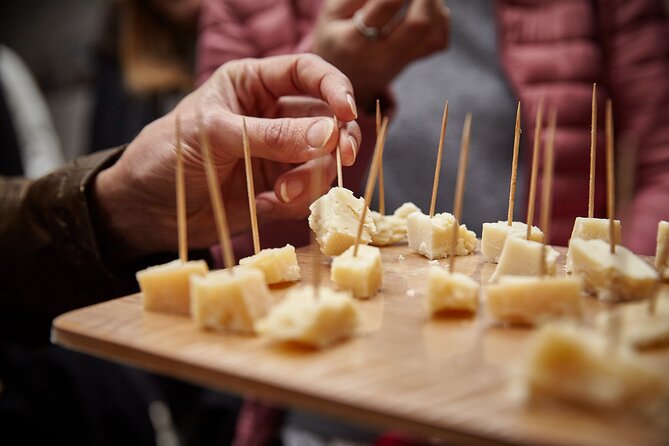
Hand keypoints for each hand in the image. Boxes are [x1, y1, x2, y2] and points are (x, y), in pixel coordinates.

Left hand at [94, 54, 359, 259]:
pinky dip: (294, 203)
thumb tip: (330, 135)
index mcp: (255, 84)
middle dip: (337, 141)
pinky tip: (263, 206)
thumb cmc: (168, 156)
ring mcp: (279, 155)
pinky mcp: (280, 190)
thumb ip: (272, 135)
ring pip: (324, 161)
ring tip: (280, 194)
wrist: (148, 211)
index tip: (346, 112)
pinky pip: (308, 195)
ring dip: (311, 180)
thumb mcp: (216, 135)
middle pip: (329, 120)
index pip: (308, 72)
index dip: (334, 87)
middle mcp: (274, 117)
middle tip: (341, 159)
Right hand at [313, 0, 449, 110]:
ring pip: (433, 34)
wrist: (340, 81)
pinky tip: (427, 8)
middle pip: (418, 24)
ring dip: (434, 6)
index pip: (387, 5)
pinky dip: (440, 19)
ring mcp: (399, 62)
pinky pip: (438, 42)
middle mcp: (380, 56)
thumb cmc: (336, 36)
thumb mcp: (333, 12)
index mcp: (354, 41)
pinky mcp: (412, 62)